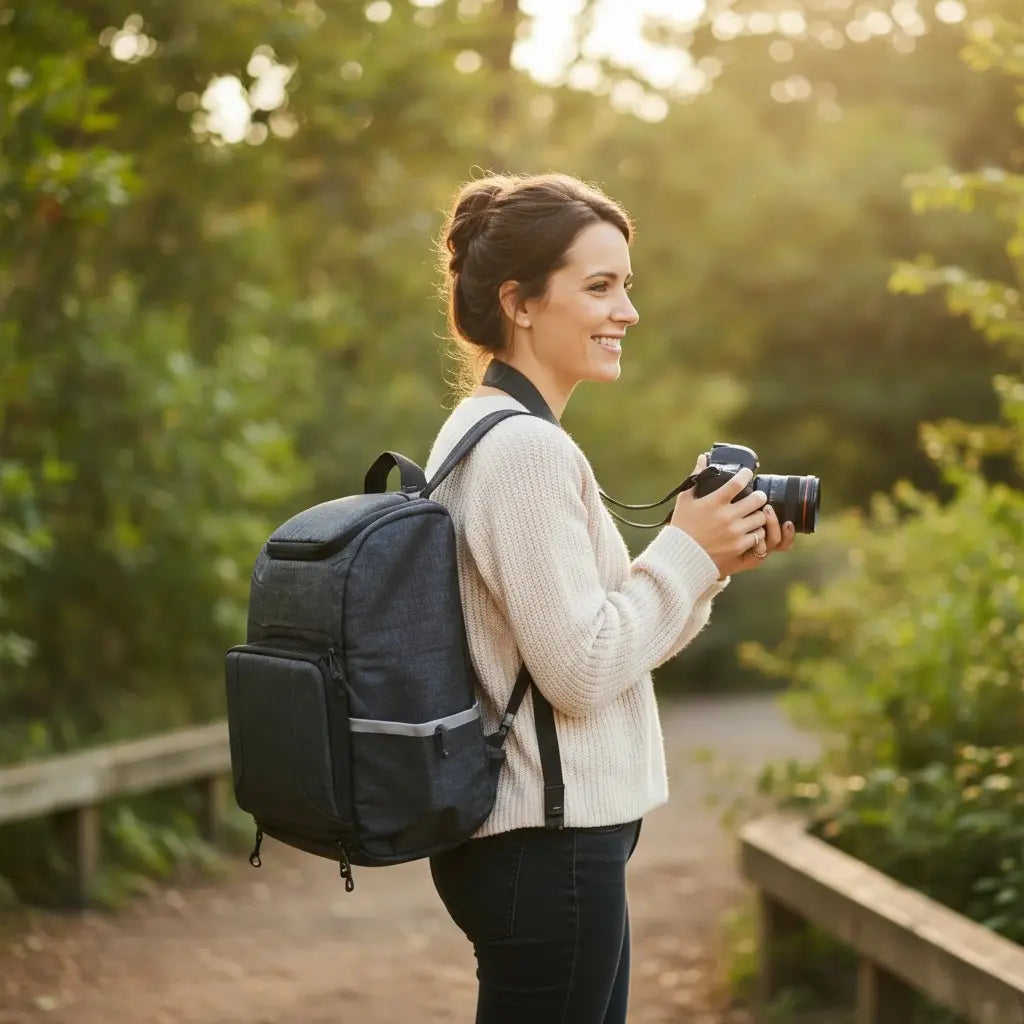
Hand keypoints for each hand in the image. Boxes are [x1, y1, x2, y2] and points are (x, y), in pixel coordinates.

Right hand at [670, 455, 794, 576]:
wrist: (682, 556)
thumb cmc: (682, 526)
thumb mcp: (685, 500)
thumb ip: (695, 478)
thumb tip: (702, 458)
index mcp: (714, 502)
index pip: (738, 482)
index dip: (746, 474)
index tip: (748, 473)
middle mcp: (727, 515)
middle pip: (757, 499)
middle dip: (759, 496)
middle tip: (757, 496)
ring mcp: (734, 532)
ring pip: (761, 518)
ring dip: (759, 514)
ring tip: (755, 514)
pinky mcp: (738, 546)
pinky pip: (758, 536)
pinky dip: (756, 532)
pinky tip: (751, 530)